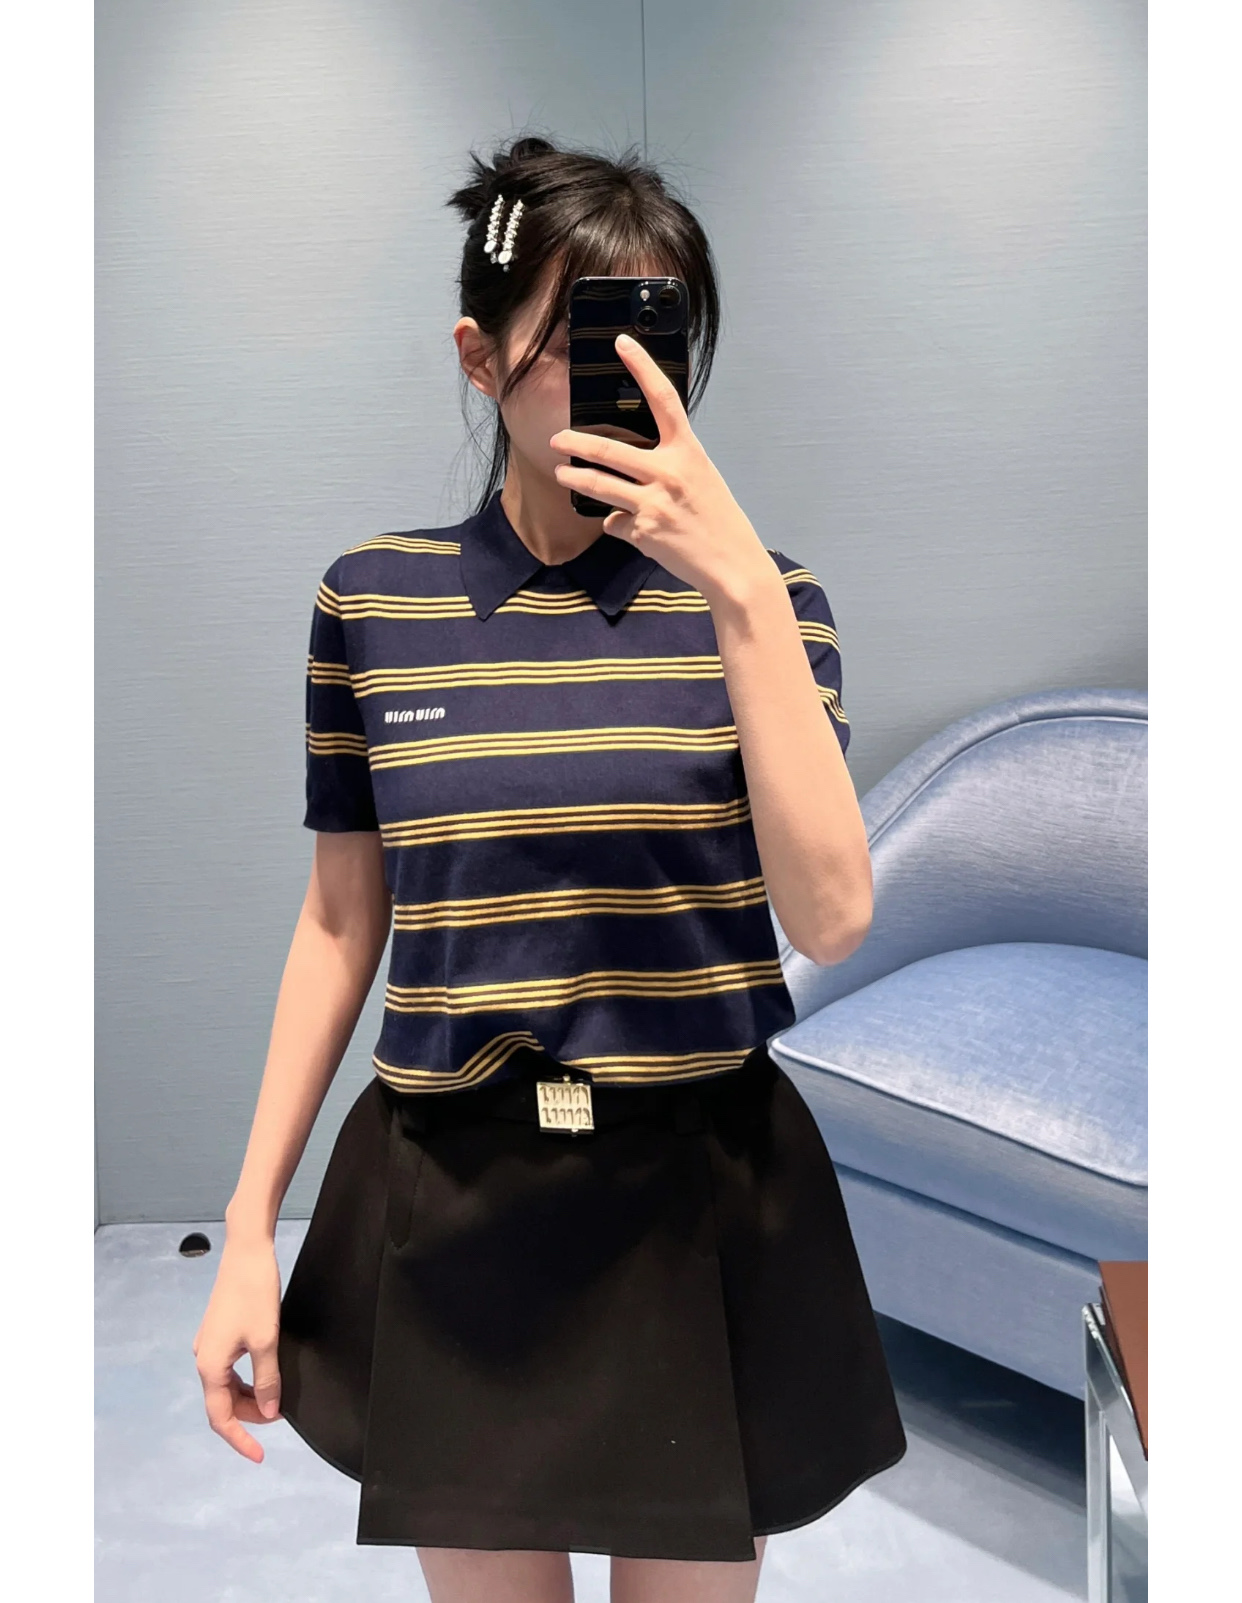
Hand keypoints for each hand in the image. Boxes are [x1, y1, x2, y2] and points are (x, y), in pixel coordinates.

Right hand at [192, 1237, 283, 1462]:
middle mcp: (203, 1358)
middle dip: (250, 1416)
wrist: (246, 1250)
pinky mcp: (219, 1332)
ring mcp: (209, 1345)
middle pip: (223, 1403)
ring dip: (249, 1397)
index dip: (240, 1440)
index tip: (259, 1455)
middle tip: (280, 1415)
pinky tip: (265, 1375)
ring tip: (276, 1397)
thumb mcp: (266, 1339)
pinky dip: (247, 1379)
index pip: (221, 1417)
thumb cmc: (254, 1292)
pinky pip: (230, 1369)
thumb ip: (267, 1378)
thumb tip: (270, 1410)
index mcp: (210, 1365)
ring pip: (227, 1386)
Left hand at [550, 335, 775, 606]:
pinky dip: (618, 525)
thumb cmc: (717, 519)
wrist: (732, 564)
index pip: (663, 398)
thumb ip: (666, 467)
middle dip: (576, 442)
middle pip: (608, 448)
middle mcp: (669, 471)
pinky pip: (616, 523)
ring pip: (599, 485)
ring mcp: (654, 502)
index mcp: (688, 450)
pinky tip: (630, 530)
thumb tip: (629, 472)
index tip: (623, 343)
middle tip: (558, 438)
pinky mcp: (643, 531)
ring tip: (561, 473)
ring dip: (575, 479)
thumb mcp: (699, 479)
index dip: (642, 367)